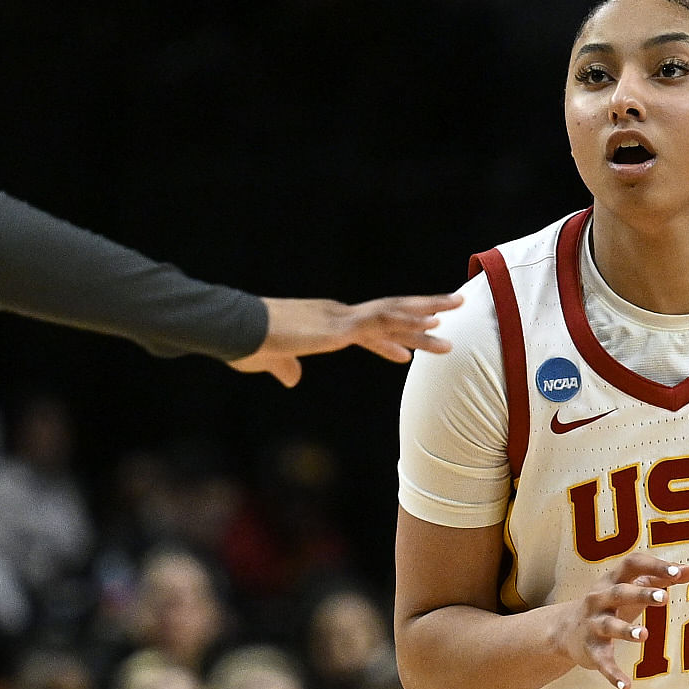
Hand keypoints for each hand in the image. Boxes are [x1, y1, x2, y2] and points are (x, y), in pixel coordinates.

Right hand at [228, 294, 460, 386]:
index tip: (409, 353)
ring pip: (392, 314)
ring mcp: (339, 319)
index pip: (365, 329)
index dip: (389, 340)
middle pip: (388, 313)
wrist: (233, 329)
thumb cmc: (245, 343)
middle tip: (454, 308)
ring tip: (455, 314)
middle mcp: (337, 315)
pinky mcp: (338, 328)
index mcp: (324, 322)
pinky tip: (429, 325)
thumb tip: (292, 379)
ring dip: (425, 316)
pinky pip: (381, 324)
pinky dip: (407, 324)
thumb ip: (284, 367)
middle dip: (422, 312)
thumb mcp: (269, 360)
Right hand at [549, 553, 688, 688]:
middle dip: (641, 595)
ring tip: (645, 635)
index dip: (654, 566)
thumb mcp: (634, 586)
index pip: (632, 564)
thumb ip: (664, 578)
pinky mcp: (590, 650)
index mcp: (613, 579)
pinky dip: (612, 674)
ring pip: (609, 626)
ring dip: (626, 630)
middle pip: (620, 593)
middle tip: (664, 598)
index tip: (678, 572)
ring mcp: (593, 624)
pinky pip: (602, 662)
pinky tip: (626, 687)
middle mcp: (599, 598)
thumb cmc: (611, 603)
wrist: (565, 630)